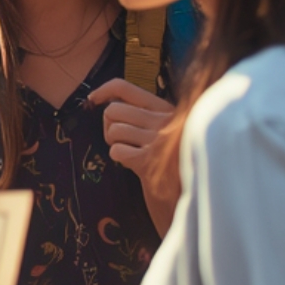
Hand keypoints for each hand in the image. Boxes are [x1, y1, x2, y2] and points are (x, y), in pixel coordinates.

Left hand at [88, 78, 178, 226]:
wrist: (191, 196)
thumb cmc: (175, 163)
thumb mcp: (169, 130)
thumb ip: (146, 114)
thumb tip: (108, 102)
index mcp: (167, 109)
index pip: (125, 88)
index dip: (103, 90)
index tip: (93, 99)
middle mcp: (164, 121)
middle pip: (113, 110)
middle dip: (109, 126)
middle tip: (121, 139)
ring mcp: (157, 141)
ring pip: (114, 130)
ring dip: (115, 142)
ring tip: (130, 151)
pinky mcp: (148, 161)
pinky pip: (117, 150)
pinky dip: (120, 157)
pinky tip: (134, 163)